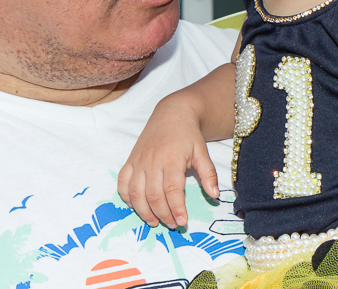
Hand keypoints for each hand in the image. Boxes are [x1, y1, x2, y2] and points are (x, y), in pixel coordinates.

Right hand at [117, 94, 219, 228]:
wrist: (172, 113)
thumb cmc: (188, 134)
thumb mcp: (202, 152)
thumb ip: (208, 174)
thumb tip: (215, 196)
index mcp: (171, 159)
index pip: (172, 190)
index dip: (176, 208)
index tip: (183, 222)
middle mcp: (152, 161)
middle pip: (154, 195)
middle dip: (163, 215)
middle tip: (173, 225)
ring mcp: (139, 161)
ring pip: (136, 192)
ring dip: (144, 211)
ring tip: (154, 222)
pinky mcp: (131, 160)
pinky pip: (122, 182)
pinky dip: (126, 196)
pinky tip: (135, 206)